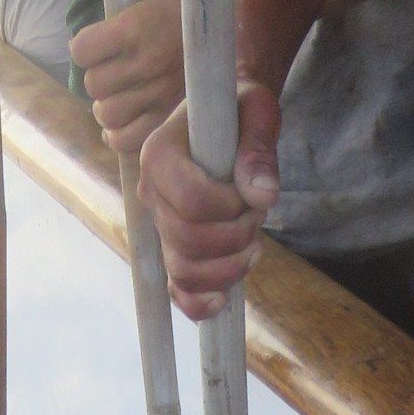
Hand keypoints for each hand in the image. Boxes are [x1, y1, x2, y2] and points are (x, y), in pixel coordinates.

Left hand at [69, 0, 183, 155]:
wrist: (223, 27)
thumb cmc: (178, 13)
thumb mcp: (144, 7)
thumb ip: (115, 29)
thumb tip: (81, 50)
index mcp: (137, 27)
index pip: (83, 50)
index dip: (84, 50)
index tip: (96, 49)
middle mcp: (147, 62)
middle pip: (95, 86)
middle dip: (98, 81)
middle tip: (113, 75)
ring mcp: (161, 94)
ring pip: (108, 115)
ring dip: (106, 109)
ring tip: (118, 99)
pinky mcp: (169, 116)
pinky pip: (127, 141)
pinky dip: (117, 135)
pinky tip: (120, 125)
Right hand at [137, 81, 280, 317]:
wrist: (227, 121)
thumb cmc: (239, 111)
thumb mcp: (256, 111)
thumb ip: (258, 148)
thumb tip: (262, 195)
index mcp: (159, 154)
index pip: (192, 203)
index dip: (231, 208)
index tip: (251, 191)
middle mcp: (151, 193)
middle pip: (187, 241)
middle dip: (235, 238)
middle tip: (257, 215)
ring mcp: (159, 224)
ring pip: (183, 271)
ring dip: (228, 268)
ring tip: (253, 246)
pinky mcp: (172, 248)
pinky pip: (178, 290)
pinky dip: (198, 303)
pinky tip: (223, 299)